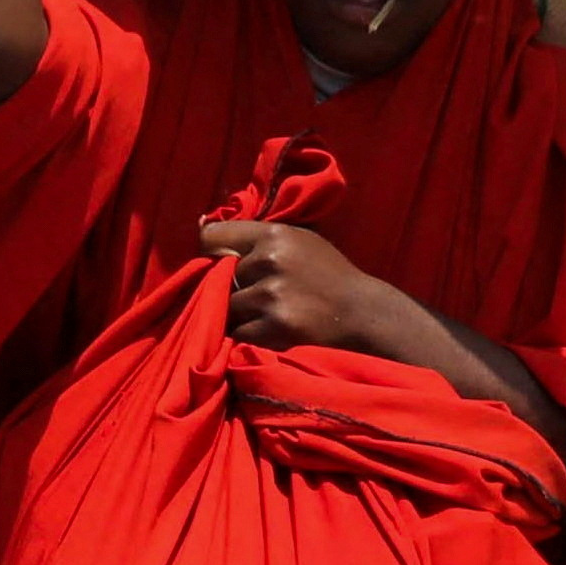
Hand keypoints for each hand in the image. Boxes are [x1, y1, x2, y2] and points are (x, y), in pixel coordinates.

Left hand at [197, 214, 429, 362]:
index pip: (214, 237)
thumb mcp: (300, 242)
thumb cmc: (329, 276)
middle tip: (260, 297)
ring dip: (241, 315)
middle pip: (219, 278)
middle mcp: (270, 260)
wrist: (364, 315)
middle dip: (233, 288)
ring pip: (227, 307)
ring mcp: (272, 295)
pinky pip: (238, 332)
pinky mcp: (275, 327)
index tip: (219, 264)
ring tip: (268, 315)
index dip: (212, 253)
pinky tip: (272, 332)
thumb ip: (256, 238)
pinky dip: (249, 335)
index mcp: (275, 234)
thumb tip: (200, 229)